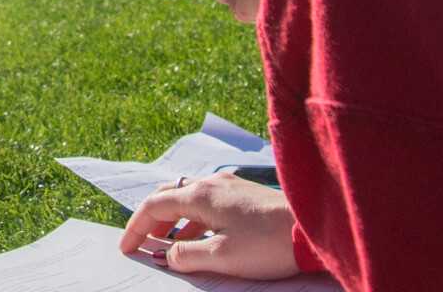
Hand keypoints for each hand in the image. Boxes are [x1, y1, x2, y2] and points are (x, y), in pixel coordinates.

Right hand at [120, 173, 303, 279]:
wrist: (315, 229)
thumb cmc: (269, 243)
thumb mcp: (221, 257)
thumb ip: (186, 256)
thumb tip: (168, 255)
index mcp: (200, 195)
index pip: (153, 206)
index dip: (135, 228)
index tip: (127, 248)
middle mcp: (212, 184)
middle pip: (168, 196)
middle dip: (151, 221)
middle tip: (144, 244)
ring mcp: (231, 187)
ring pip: (189, 199)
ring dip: (173, 222)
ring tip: (170, 246)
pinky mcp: (246, 195)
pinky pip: (208, 203)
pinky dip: (194, 220)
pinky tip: (201, 239)